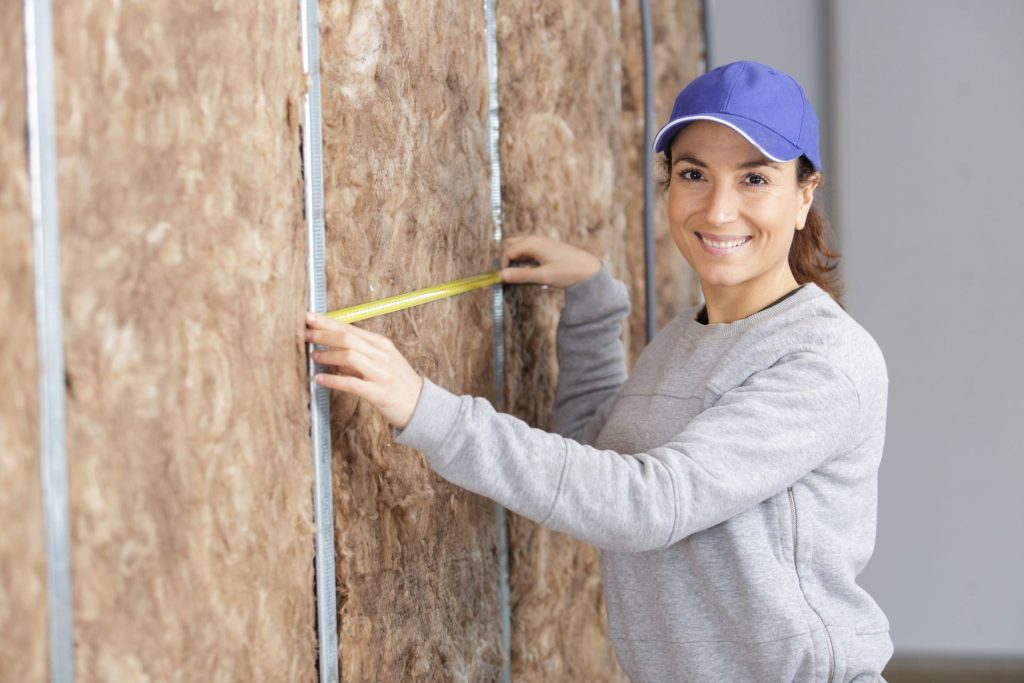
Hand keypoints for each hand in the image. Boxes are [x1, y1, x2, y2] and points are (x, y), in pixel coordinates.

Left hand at [304, 312, 423, 427]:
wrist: (422, 405)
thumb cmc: (399, 383)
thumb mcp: (382, 363)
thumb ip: (358, 357)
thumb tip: (331, 354)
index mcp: (382, 344)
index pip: (350, 328)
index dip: (328, 322)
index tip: (310, 317)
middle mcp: (382, 355)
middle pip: (348, 338)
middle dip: (323, 334)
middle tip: (306, 334)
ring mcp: (381, 373)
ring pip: (349, 356)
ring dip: (327, 355)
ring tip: (313, 356)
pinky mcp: (379, 392)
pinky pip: (351, 383)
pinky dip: (332, 380)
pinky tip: (319, 379)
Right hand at [501, 235, 601, 288]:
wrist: (590, 270)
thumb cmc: (568, 272)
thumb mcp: (542, 276)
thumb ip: (520, 275)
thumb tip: (501, 275)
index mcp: (532, 243)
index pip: (507, 252)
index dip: (502, 266)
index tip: (503, 280)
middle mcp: (535, 240)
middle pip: (511, 246)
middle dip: (506, 260)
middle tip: (508, 276)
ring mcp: (541, 243)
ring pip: (519, 249)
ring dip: (516, 261)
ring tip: (521, 276)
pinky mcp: (546, 249)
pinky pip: (529, 252)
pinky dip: (525, 261)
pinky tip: (531, 273)